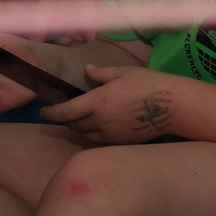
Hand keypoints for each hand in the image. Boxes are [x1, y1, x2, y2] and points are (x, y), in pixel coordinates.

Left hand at [40, 65, 183, 144]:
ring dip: (81, 129)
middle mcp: (100, 121)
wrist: (172, 106)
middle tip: (66, 112)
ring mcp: (111, 135)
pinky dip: (96, 135)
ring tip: (84, 120)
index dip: (51, 113)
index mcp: (97, 101)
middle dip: (67, 120)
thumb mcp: (122, 72)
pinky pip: (101, 142)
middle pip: (74, 126)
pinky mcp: (122, 143)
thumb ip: (101, 74)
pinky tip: (103, 127)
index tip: (43, 112)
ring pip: (86, 136)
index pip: (66, 112)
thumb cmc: (148, 83)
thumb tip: (87, 71)